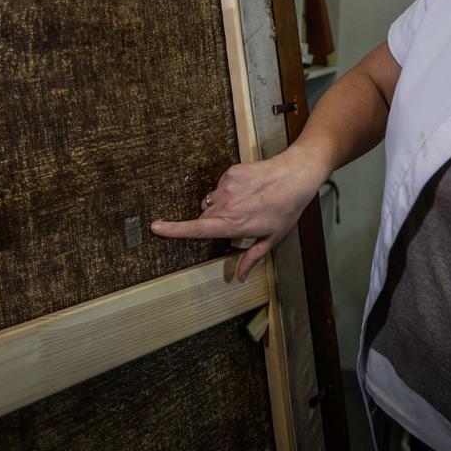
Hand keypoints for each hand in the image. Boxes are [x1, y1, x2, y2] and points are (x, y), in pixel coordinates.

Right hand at [150, 145, 327, 280]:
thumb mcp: (272, 238)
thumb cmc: (286, 208)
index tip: (155, 228)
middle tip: (236, 223)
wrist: (295, 175)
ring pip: (210, 202)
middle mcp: (226, 205)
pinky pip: (220, 187)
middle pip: (203, 219)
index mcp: (233, 224)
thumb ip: (251, 258)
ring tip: (246, 204)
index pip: (196, 229)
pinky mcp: (230, 172)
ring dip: (220, 207)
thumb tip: (239, 278)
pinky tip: (248, 190)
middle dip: (211, 224)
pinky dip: (228, 191)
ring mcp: (227, 186)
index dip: (173, 230)